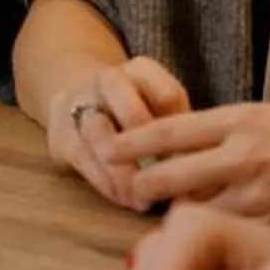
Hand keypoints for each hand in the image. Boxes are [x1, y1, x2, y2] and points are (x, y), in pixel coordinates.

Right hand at [46, 56, 189, 206]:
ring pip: (100, 134)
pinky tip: (123, 198)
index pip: (169, 97)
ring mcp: (80, 103)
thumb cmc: (136, 111)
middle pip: (131, 112)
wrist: (79, 99)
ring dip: (124, 172)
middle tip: (166, 182)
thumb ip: (180, 131)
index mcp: (142, 70)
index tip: (195, 164)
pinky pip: (83, 158)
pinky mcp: (62, 133)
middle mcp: (109, 79)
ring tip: (143, 199)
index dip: (183, 136)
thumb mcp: (160, 108)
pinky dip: (106, 182)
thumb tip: (208, 176)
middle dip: (149, 152)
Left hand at [103, 103, 269, 228]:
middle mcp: (242, 154)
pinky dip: (210, 244)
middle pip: (166, 174)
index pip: (168, 130)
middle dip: (139, 186)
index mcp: (244, 119)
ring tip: (151, 230)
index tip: (107, 149)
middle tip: (120, 195)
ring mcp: (257, 195)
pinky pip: (227, 239)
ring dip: (169, 221)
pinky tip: (202, 253)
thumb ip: (243, 133)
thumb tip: (206, 145)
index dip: (132, 142)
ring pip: (191, 211)